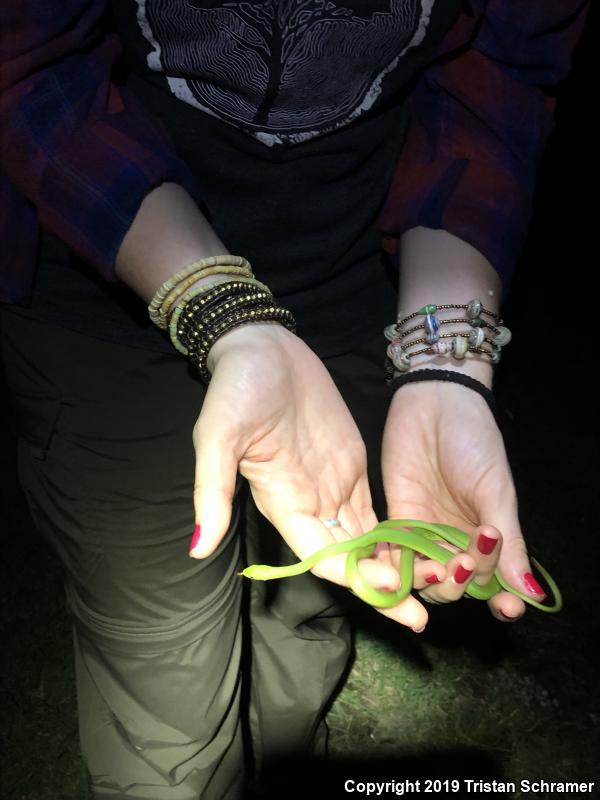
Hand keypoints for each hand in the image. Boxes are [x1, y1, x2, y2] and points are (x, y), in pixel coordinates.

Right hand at [190, 323, 410, 621]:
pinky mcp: (351, 464)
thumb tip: (197, 549)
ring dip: (393, 567)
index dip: (354, 580)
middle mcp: (310, 504)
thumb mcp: (218, 435)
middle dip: (381, 589)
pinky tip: (421, 549)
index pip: (322, 557)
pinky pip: (374, 510)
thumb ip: (214, 491)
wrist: (262, 348)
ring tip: (432, 588)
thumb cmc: (237, 389)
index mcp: (283, 504)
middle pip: (348, 560)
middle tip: (420, 617)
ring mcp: (333, 485)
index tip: (392, 596)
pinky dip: (396, 533)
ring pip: (366, 541)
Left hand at [381, 379, 546, 630]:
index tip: (507, 609)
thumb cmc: (474, 442)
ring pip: (422, 574)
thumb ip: (509, 543)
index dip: (500, 599)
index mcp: (488, 537)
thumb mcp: (496, 491)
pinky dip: (392, 565)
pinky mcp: (395, 518)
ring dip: (427, 579)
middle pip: (455, 584)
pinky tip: (393, 568)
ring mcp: (424, 532)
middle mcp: (455, 541)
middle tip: (465, 565)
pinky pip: (392, 553)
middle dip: (461, 584)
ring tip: (436, 568)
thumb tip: (528, 592)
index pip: (494, 580)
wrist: (435, 402)